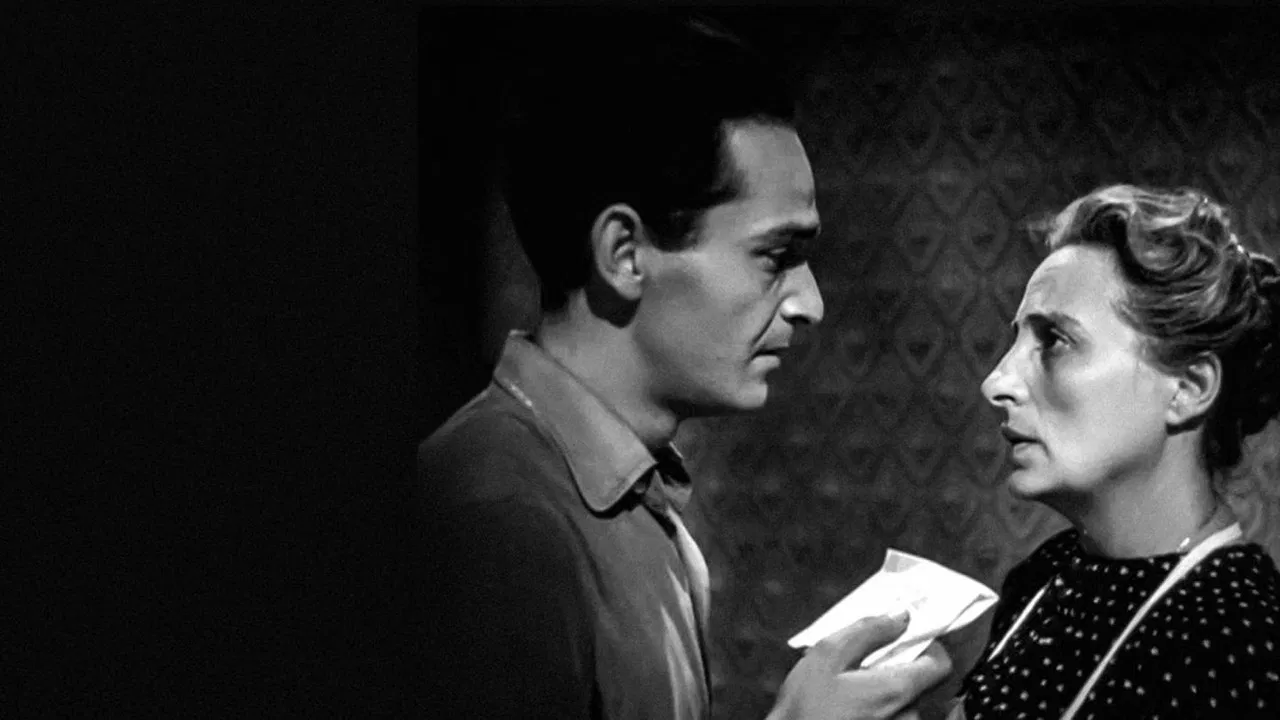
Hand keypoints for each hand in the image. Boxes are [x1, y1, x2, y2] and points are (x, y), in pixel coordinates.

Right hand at [765, 613, 952, 719]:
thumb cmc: (804, 708)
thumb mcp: (828, 656)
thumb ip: (868, 631)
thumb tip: (900, 616)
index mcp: (896, 690)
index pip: (940, 663)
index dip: (927, 644)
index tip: (906, 635)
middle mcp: (907, 715)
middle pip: (917, 680)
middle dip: (892, 666)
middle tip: (858, 662)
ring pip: (901, 700)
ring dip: (880, 689)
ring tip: (845, 688)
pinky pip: (890, 716)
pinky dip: (874, 706)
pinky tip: (846, 706)